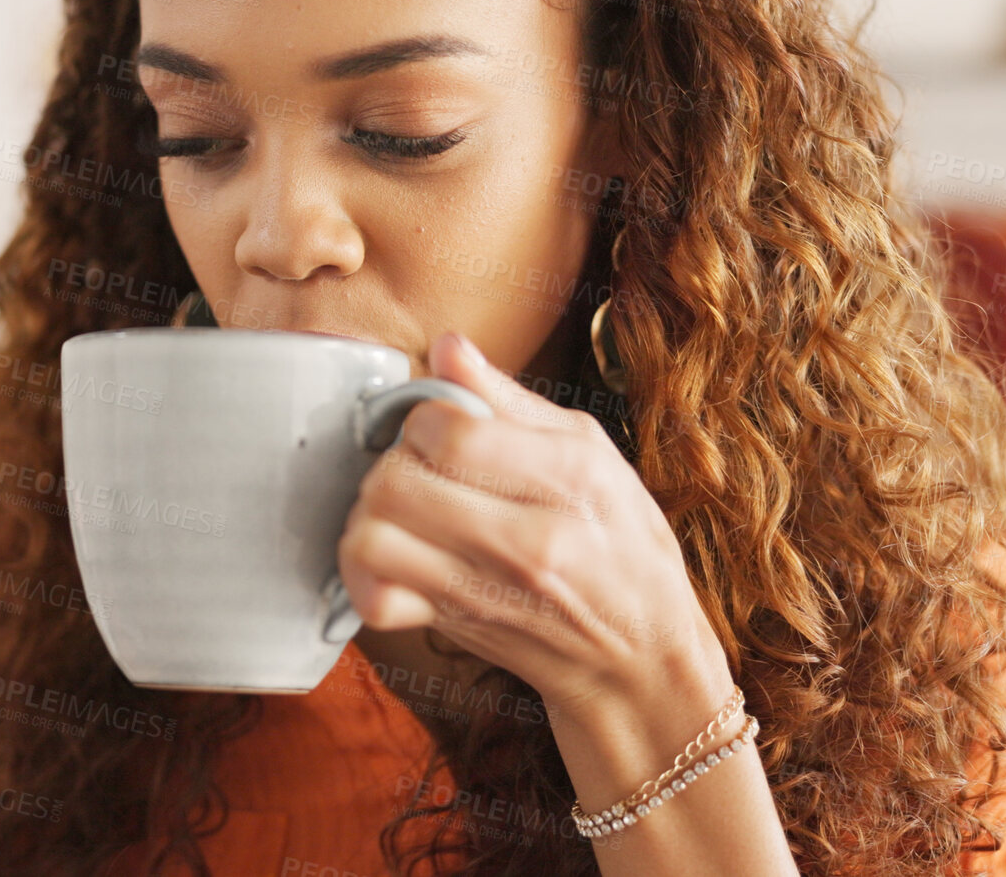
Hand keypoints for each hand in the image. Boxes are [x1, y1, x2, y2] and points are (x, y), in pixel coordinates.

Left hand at [335, 331, 729, 719]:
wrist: (641, 659)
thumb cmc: (622, 544)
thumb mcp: (593, 454)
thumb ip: (510, 399)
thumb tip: (446, 347)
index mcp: (570, 478)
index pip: (447, 431)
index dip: (423, 418)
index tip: (437, 426)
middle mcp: (529, 539)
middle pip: (396, 483)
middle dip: (389, 463)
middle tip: (412, 466)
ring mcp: (490, 591)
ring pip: (372, 539)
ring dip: (368, 514)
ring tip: (398, 509)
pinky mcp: (458, 628)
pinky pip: (375, 600)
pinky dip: (364, 576)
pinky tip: (389, 557)